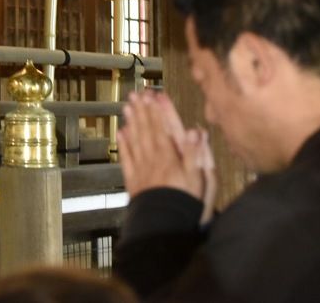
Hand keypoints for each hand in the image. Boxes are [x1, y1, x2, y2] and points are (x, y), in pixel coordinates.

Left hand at [118, 91, 216, 222]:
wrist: (164, 225)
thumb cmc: (185, 202)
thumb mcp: (198, 178)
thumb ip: (195, 154)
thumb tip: (195, 130)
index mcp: (170, 156)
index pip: (163, 128)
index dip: (158, 111)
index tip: (153, 95)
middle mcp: (153, 158)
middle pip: (147, 130)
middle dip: (142, 111)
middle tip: (136, 94)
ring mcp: (141, 169)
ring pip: (135, 140)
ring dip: (132, 122)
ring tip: (127, 107)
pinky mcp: (133, 180)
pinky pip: (126, 158)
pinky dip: (124, 144)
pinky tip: (121, 133)